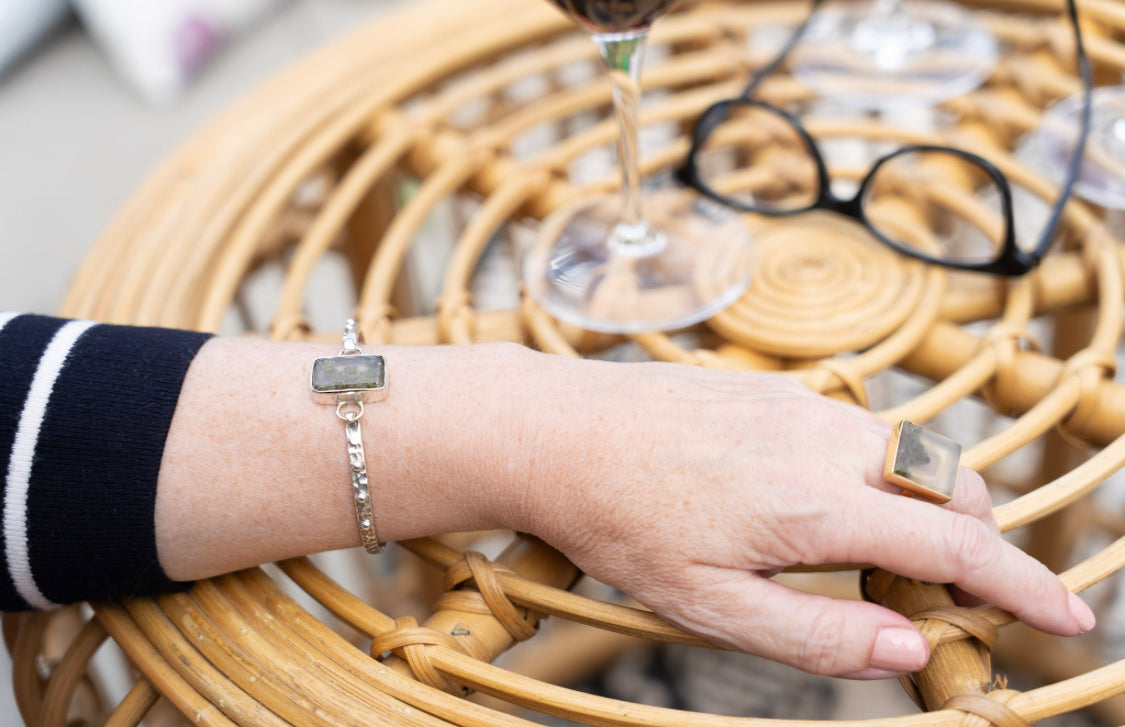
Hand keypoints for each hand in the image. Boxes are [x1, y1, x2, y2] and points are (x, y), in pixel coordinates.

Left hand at [516, 356, 1094, 678]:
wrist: (560, 432)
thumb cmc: (621, 521)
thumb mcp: (709, 605)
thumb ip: (817, 636)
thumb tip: (909, 648)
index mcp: (814, 506)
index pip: (955, 550)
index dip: (1024, 588)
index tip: (1070, 615)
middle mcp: (824, 441)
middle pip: (951, 493)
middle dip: (972, 550)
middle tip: (935, 605)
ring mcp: (803, 405)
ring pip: (911, 457)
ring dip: (924, 511)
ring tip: (873, 564)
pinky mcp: (779, 388)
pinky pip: (862, 431)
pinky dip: (879, 476)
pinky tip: (824, 509)